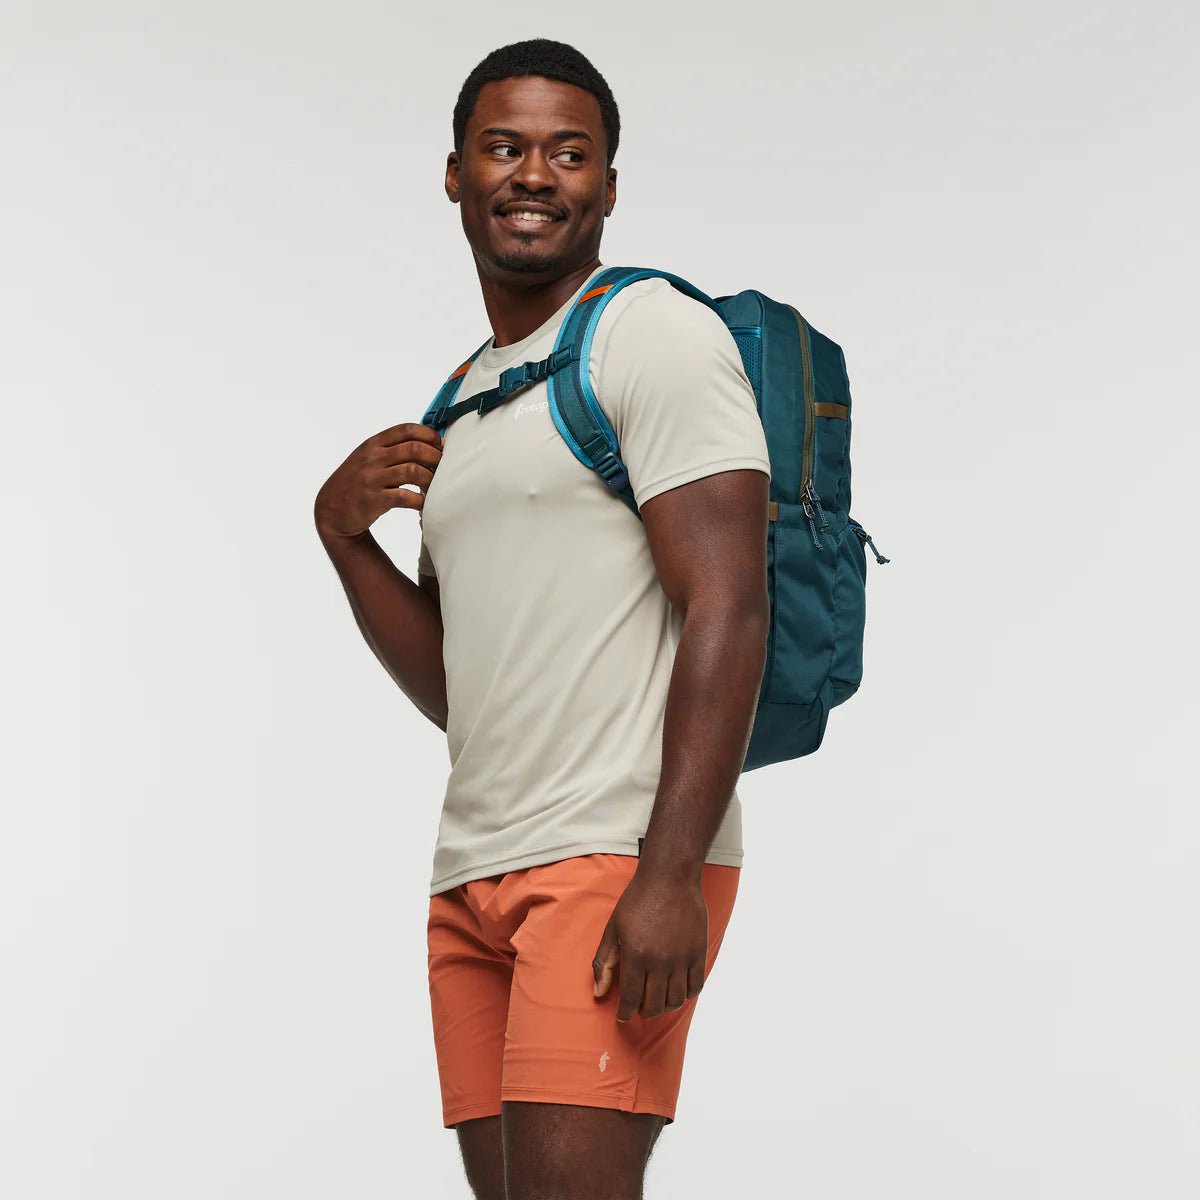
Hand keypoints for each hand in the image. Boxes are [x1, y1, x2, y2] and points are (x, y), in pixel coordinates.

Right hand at [315, 422, 442, 538]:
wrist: (330, 510)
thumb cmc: (355, 483)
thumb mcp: (367, 458)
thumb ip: (389, 449)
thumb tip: (426, 443)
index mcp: (372, 444)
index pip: (406, 429)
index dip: (429, 435)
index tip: (440, 445)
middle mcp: (372, 458)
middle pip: (414, 448)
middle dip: (435, 457)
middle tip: (443, 467)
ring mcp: (372, 479)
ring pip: (413, 471)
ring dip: (430, 479)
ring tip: (436, 486)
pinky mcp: (374, 500)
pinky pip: (405, 497)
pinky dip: (420, 501)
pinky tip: (424, 504)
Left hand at [592, 867, 708, 1021]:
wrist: (669, 878)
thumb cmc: (638, 901)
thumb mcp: (613, 929)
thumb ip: (604, 962)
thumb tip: (598, 994)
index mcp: (635, 955)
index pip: (630, 999)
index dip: (625, 1012)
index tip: (623, 1015)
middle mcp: (659, 961)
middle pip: (653, 1005)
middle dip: (643, 1011)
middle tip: (639, 1006)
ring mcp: (681, 958)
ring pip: (676, 1000)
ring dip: (665, 1006)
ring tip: (658, 999)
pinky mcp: (698, 952)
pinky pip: (696, 987)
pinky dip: (686, 994)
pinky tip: (677, 988)